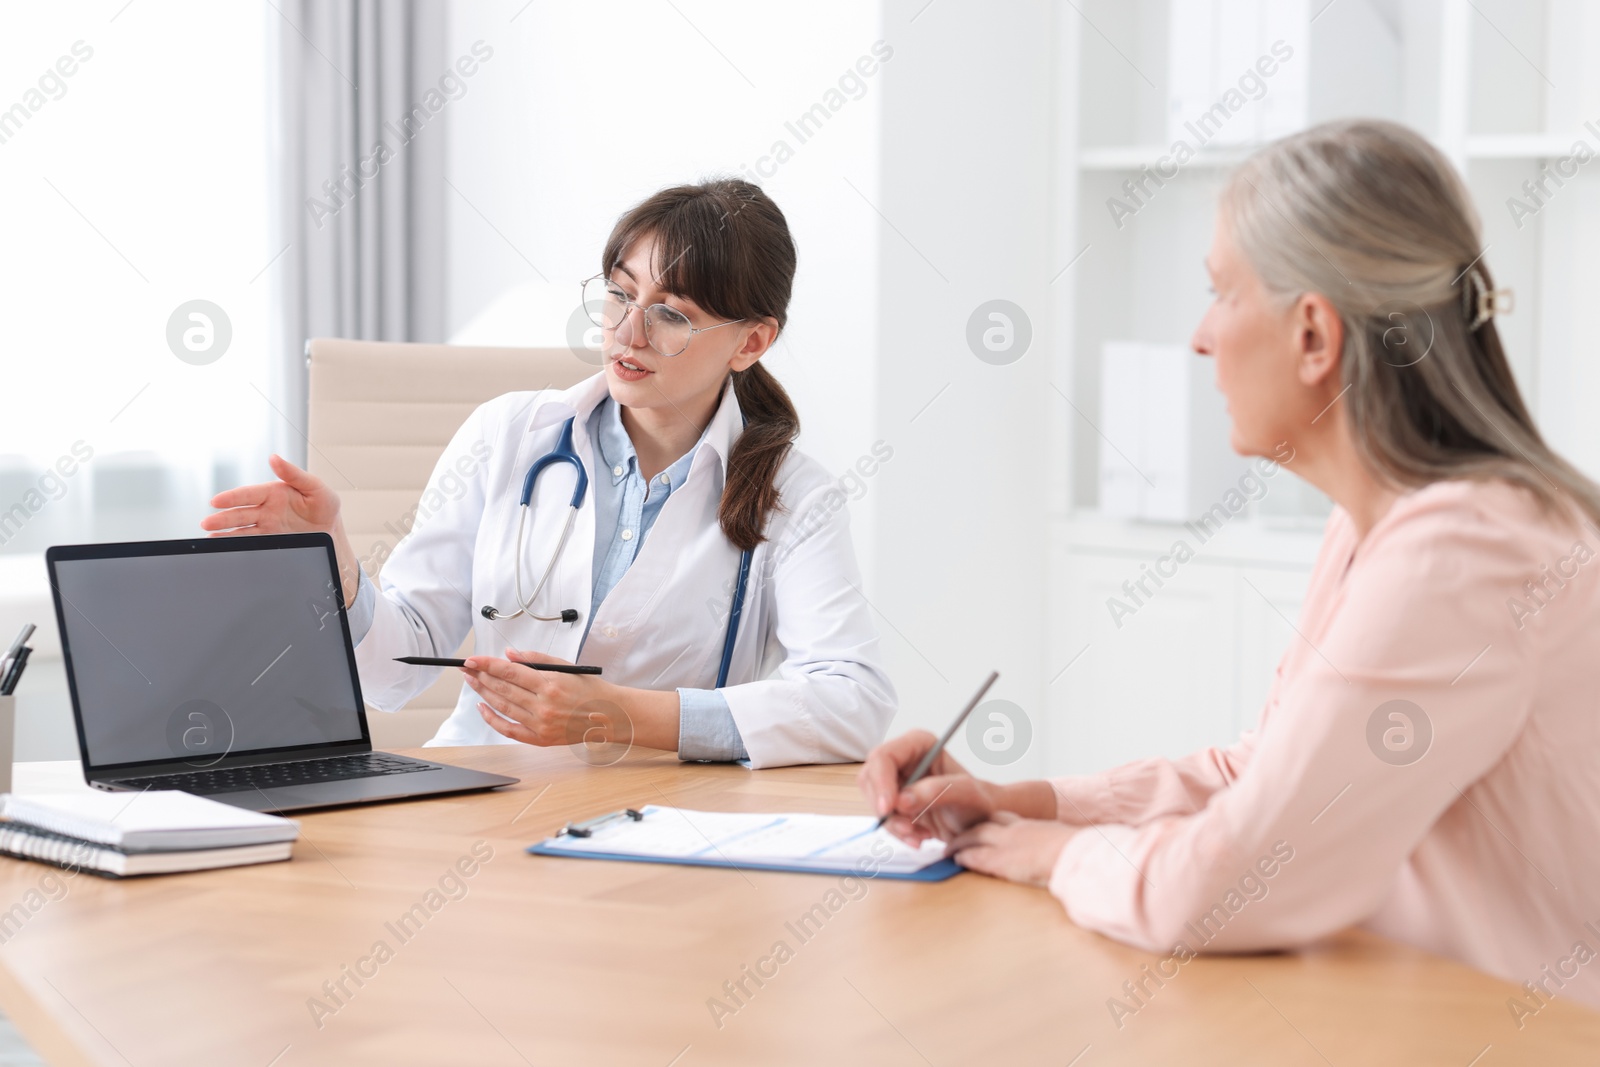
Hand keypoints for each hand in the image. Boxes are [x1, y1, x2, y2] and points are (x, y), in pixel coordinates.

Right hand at [202, 454, 360, 604]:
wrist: (332, 531)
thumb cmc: (324, 504)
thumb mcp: (315, 487)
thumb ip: (294, 474)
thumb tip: (274, 458)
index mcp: (274, 492)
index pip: (249, 494)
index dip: (232, 497)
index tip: (215, 501)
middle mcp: (266, 508)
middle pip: (241, 513)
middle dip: (223, 518)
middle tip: (206, 523)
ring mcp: (266, 525)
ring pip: (241, 529)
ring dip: (224, 533)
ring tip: (209, 537)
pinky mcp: (270, 540)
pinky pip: (250, 542)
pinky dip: (235, 543)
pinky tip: (222, 545)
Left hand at [461, 648, 625, 747]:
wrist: (609, 716)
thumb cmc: (590, 690)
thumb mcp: (566, 666)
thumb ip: (536, 659)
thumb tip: (509, 655)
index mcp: (551, 684)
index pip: (510, 672)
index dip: (488, 665)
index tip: (473, 659)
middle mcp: (544, 705)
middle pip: (503, 689)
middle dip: (481, 676)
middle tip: (467, 668)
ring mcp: (541, 724)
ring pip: (503, 707)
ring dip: (483, 693)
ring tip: (472, 682)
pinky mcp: (540, 739)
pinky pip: (509, 729)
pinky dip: (493, 719)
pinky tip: (482, 707)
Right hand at [859, 730, 999, 846]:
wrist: (981, 824)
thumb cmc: (979, 803)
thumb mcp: (966, 795)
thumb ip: (936, 792)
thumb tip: (902, 800)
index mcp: (919, 744)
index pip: (884, 756)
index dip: (881, 782)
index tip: (888, 809)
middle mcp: (903, 759)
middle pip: (871, 778)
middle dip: (886, 808)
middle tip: (907, 828)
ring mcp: (896, 781)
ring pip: (873, 800)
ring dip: (893, 824)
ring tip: (920, 835)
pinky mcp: (893, 802)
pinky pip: (882, 817)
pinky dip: (897, 832)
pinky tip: (919, 837)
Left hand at [946, 812, 1078, 886]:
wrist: (1075, 855)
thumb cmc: (1076, 854)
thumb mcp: (1064, 843)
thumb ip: (1054, 845)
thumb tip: (1060, 853)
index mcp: (1032, 826)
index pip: (1004, 819)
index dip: (989, 823)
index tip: (981, 826)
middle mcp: (1016, 830)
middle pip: (984, 824)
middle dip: (968, 831)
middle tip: (957, 836)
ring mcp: (1006, 843)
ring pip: (973, 837)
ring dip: (958, 843)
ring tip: (949, 850)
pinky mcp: (1000, 860)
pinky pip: (974, 856)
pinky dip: (962, 856)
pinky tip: (955, 859)